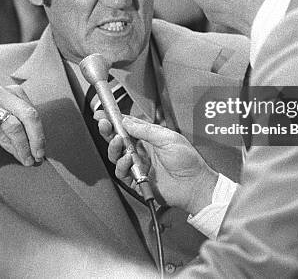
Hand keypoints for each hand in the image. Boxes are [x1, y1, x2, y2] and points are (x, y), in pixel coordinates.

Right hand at [0, 85, 43, 165]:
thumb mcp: (5, 128)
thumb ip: (21, 138)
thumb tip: (37, 155)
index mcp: (15, 93)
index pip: (34, 113)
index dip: (40, 133)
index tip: (42, 150)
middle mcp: (6, 93)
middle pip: (30, 115)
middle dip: (38, 138)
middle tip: (40, 155)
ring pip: (18, 125)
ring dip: (26, 146)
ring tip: (30, 159)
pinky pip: (5, 132)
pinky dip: (16, 147)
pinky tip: (21, 156)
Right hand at [98, 113, 217, 214]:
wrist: (194, 184)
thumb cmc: (187, 161)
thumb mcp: (168, 138)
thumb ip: (145, 130)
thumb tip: (127, 122)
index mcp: (149, 138)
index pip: (127, 127)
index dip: (115, 120)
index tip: (103, 113)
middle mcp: (142, 151)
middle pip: (118, 140)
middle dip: (108, 131)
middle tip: (104, 124)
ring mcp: (138, 166)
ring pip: (116, 156)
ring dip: (114, 147)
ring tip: (118, 141)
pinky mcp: (137, 181)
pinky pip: (122, 173)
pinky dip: (122, 165)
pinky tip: (128, 159)